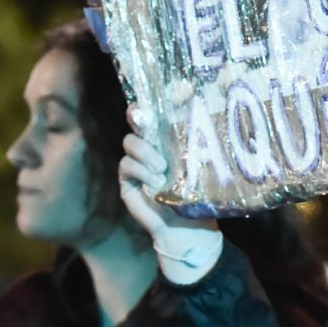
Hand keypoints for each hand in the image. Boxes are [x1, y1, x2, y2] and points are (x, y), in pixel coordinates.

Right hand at [119, 112, 221, 263]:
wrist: (186, 226)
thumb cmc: (196, 196)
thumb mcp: (196, 167)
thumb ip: (190, 147)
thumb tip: (201, 120)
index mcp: (166, 141)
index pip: (152, 116)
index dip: (146, 105)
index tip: (146, 100)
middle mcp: (149, 148)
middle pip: (135, 123)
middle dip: (140, 122)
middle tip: (150, 130)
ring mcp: (136, 164)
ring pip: (130, 143)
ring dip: (145, 153)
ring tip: (161, 169)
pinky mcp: (127, 181)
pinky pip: (126, 165)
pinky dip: (140, 171)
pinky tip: (155, 182)